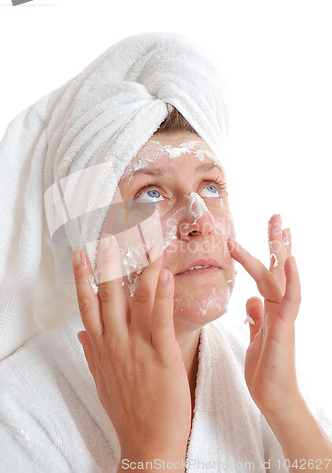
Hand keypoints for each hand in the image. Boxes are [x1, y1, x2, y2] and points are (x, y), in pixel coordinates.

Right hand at [72, 237, 190, 464]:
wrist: (147, 443)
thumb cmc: (127, 410)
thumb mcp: (101, 381)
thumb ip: (91, 353)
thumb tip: (81, 333)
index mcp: (102, 346)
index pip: (87, 304)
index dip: (83, 277)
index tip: (80, 254)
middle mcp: (116, 341)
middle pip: (109, 294)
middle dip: (108, 262)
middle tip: (109, 234)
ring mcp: (138, 347)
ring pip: (136, 299)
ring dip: (140, 268)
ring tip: (144, 241)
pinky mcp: (163, 354)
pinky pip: (161, 319)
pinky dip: (163, 295)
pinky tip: (165, 274)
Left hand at [228, 214, 301, 416]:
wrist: (272, 398)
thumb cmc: (264, 369)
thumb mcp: (255, 337)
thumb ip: (256, 317)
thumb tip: (251, 299)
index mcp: (271, 307)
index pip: (269, 273)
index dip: (269, 252)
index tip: (271, 230)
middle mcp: (279, 307)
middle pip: (278, 268)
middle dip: (277, 242)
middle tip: (276, 215)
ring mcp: (284, 315)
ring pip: (280, 277)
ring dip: (278, 252)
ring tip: (278, 226)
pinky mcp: (285, 327)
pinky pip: (291, 300)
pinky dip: (293, 280)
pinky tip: (292, 261)